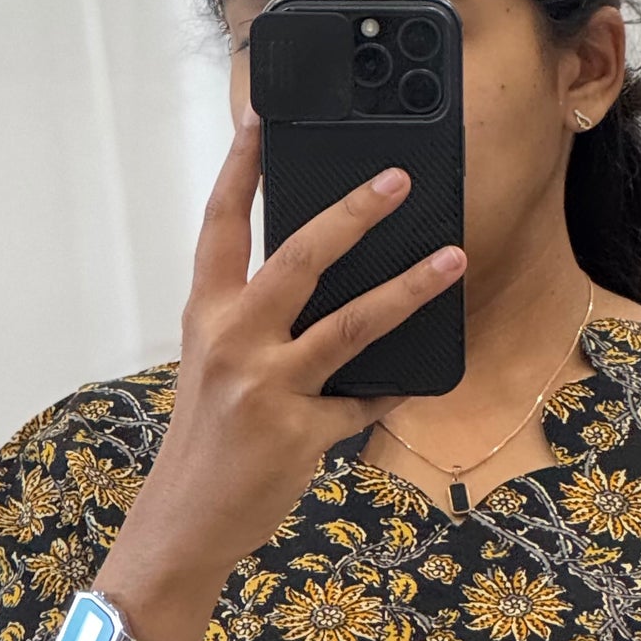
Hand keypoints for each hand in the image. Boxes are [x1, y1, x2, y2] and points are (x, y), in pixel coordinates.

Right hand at [101, 109, 466, 620]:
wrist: (187, 521)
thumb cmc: (206, 440)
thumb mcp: (213, 368)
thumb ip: (254, 323)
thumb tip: (326, 283)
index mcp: (206, 315)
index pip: (220, 226)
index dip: (240, 169)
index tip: (263, 118)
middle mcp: (232, 341)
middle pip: (299, 257)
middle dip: (353, 213)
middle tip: (397, 179)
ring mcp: (266, 387)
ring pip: (351, 324)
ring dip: (409, 289)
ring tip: (453, 261)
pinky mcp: (299, 433)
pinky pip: (363, 402)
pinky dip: (393, 390)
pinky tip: (420, 378)